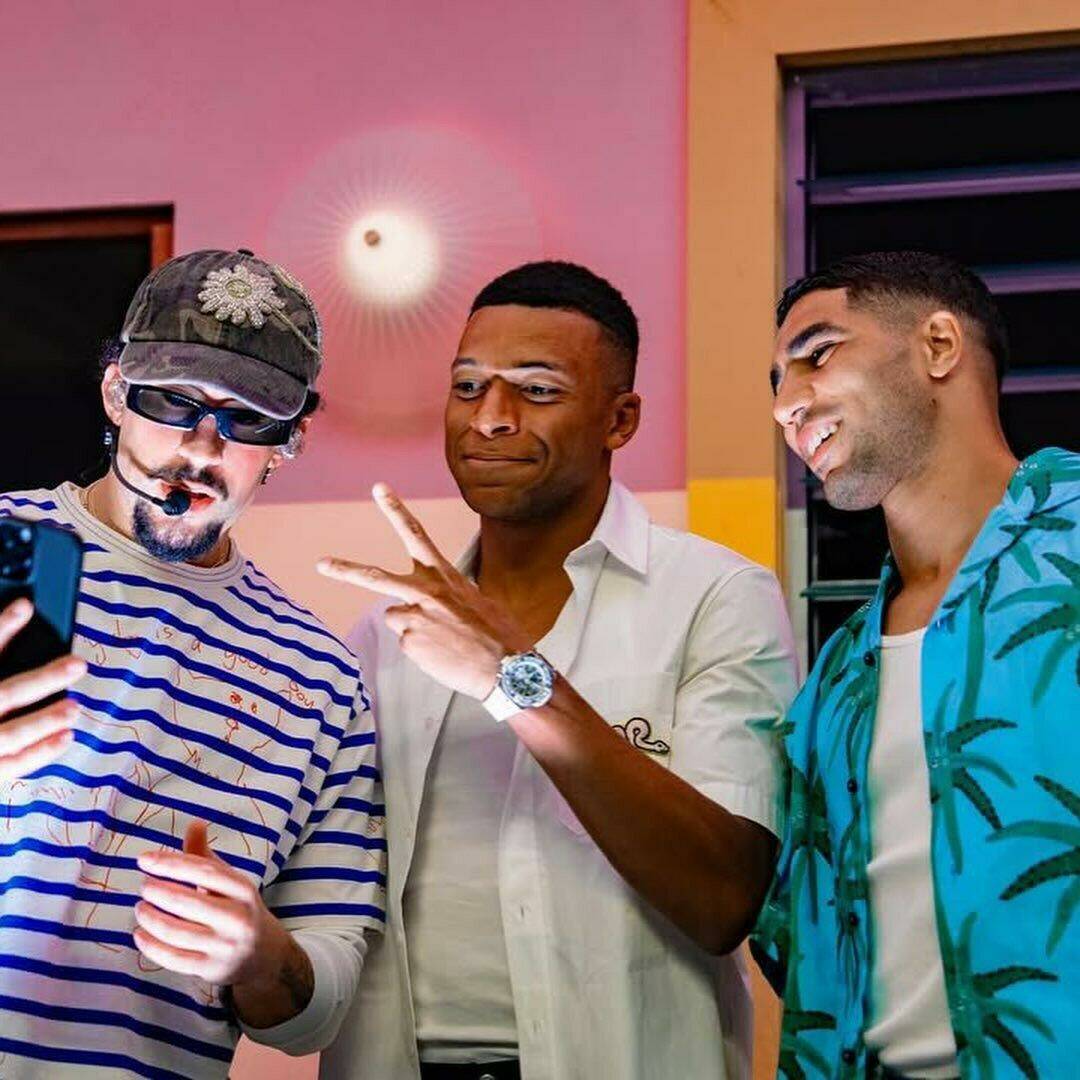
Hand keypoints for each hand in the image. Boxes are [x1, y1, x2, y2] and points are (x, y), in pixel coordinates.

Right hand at [0, 598, 84, 782]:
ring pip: (9, 735)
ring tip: (74, 706)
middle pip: (3, 695)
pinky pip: (12, 765)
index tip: (25, 606)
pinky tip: (66, 736)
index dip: (0, 627)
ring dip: (44, 720)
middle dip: (42, 679)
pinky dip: (40, 752)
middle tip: (77, 665)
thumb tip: (18, 612)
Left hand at [134, 821, 292, 988]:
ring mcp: (224, 946)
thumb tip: (194, 823)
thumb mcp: (229, 881)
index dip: (171, 863)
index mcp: (243, 889)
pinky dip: (150, 945)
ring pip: (175, 931)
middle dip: (157, 891)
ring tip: (140, 908)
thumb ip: (205, 856)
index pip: (204, 871)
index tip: (144, 859)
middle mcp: (237, 918)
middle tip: (144, 886)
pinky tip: (139, 934)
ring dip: (149, 918)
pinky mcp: (210, 969)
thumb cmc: (238, 909)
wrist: (263, 954)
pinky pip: (172, 957)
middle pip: (186, 902)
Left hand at [317, 482, 532, 699]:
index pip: (417, 533)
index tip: (379, 490)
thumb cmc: (499, 634)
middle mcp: (425, 591)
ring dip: (414, 627)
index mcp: (444, 575)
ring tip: (443, 640)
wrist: (507, 666)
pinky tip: (445, 654)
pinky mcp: (410, 642)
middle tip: (321, 563)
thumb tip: (430, 609)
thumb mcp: (478, 600)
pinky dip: (423, 650)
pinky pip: (409, 643)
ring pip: (396, 618)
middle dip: (345, 570)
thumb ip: (448, 596)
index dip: (396, 509)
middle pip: (375, 578)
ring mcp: (414, 617)